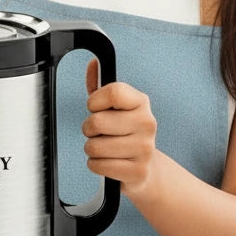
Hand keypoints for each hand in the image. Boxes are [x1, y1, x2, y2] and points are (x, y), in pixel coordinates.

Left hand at [81, 59, 157, 195]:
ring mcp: (145, 148)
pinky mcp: (138, 171)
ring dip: (92, 149)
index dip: (95, 101)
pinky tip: (109, 163)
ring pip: (94, 147)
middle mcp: (147, 123)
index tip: (95, 108)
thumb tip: (93, 64)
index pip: (113, 92)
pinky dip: (96, 165)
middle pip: (97, 121)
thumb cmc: (123, 133)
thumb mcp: (113, 108)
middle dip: (89, 129)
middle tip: (100, 133)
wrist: (145, 168)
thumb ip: (99, 85)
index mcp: (140, 102)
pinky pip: (98, 165)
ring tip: (106, 149)